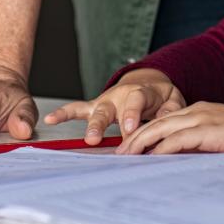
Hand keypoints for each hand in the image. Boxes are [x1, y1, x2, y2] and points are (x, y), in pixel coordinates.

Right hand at [41, 70, 184, 143]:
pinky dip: (63, 113)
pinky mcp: (95, 108)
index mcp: (140, 92)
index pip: (135, 102)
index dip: (131, 114)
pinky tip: (50, 119)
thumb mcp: (173, 98)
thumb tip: (167, 118)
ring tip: (85, 138)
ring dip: (90, 125)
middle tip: (96, 139)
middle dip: (102, 124)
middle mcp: (119, 96)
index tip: (130, 129)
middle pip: (109, 109)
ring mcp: (105, 102)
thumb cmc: (161, 96)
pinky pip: (77, 109)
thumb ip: (171, 107)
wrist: (149, 85)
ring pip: (94, 112)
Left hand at [116, 101, 223, 158]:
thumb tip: (182, 163)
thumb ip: (203, 146)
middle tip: (118, 153)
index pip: (164, 122)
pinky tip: (151, 158)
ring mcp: (203, 118)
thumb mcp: (223, 140)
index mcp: (200, 112)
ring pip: (161, 128)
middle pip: (156, 123)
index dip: (144, 134)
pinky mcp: (210, 130)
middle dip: (134, 138)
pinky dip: (162, 148)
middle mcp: (197, 111)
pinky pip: (179, 139)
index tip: (130, 149)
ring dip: (141, 143)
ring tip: (125, 157)